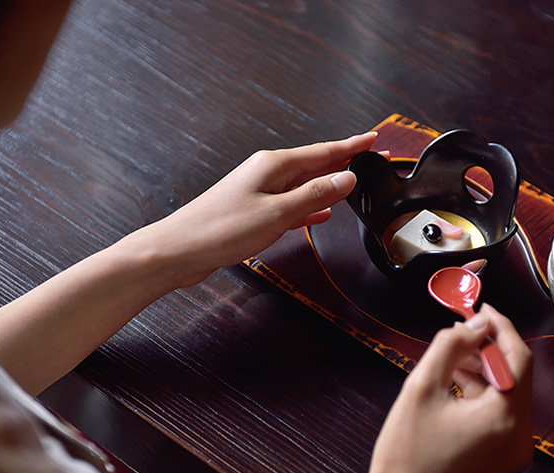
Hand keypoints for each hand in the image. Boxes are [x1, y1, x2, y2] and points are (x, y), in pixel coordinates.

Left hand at [149, 132, 377, 286]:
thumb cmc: (218, 230)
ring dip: (330, 186)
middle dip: (346, 163)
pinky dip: (309, 208)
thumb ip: (314, 196)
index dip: (353, 147)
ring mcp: (259, 192)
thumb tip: (346, 179)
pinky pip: (291, 204)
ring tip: (354, 186)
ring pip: (305, 185)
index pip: (324, 152)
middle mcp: (267, 173)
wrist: (179, 250)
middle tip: (373, 160)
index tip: (374, 141)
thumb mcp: (277, 213)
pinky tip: (319, 215)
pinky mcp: (253, 212)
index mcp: (274, 165)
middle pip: (316, 165)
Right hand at [317, 304, 532, 472]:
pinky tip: (454, 385)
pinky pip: (501, 416)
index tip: (479, 309)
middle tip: (459, 331)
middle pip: (517, 376)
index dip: (500, 327)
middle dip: (489, 349)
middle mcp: (521, 437)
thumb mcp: (421, 389)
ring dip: (484, 371)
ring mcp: (514, 452)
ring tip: (450, 358)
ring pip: (509, 395)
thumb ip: (449, 347)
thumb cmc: (406, 457)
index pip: (518, 357)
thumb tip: (473, 324)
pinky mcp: (503, 461)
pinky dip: (483, 396)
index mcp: (507, 418)